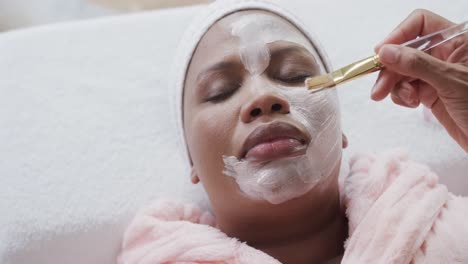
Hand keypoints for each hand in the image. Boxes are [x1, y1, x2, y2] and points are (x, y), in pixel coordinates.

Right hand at [371, 9, 467, 151]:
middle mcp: (444, 54)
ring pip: (401, 70)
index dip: (399, 34)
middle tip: (379, 87)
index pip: (421, 23)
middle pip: (405, 50)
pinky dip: (402, 95)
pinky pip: (405, 87)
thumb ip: (417, 64)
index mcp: (457, 41)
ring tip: (402, 100)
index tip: (381, 53)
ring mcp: (435, 73)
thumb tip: (386, 51)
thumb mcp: (450, 81)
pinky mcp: (430, 92)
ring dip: (394, 85)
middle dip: (390, 68)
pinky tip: (412, 103)